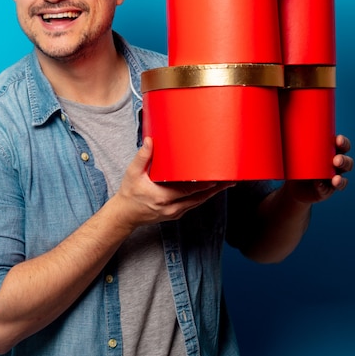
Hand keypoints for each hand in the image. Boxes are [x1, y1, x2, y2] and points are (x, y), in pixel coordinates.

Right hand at [113, 137, 232, 229]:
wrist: (125, 214)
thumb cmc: (129, 193)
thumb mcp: (132, 173)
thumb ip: (142, 156)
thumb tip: (150, 140)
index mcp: (163, 197)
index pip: (189, 190)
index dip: (204, 184)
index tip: (216, 177)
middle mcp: (172, 207)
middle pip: (200, 197)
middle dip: (215, 188)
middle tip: (229, 179)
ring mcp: (175, 213)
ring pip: (199, 202)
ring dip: (212, 193)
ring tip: (226, 184)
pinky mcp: (176, 214)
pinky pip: (193, 205)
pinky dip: (203, 197)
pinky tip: (211, 190)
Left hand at [283, 134, 353, 205]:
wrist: (293, 184)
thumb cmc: (297, 162)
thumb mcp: (297, 151)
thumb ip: (294, 142)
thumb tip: (281, 128)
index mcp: (331, 152)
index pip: (343, 146)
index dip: (343, 143)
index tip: (338, 140)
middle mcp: (336, 165)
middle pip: (347, 162)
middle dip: (343, 161)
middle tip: (336, 160)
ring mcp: (333, 178)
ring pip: (342, 178)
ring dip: (340, 178)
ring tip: (334, 179)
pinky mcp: (327, 190)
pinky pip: (329, 190)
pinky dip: (324, 188)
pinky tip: (320, 186)